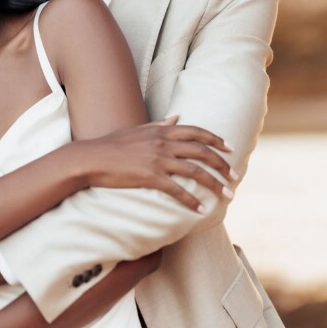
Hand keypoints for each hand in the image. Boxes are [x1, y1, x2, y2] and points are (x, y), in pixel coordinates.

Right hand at [79, 117, 237, 210]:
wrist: (92, 158)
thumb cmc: (112, 144)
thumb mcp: (138, 130)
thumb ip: (160, 124)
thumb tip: (177, 117)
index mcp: (162, 130)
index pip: (196, 132)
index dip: (216, 140)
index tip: (230, 148)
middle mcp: (163, 143)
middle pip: (202, 152)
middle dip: (222, 165)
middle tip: (235, 176)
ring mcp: (158, 159)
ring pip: (195, 171)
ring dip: (214, 184)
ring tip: (227, 195)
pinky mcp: (150, 176)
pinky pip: (177, 190)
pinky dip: (191, 201)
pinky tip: (200, 210)